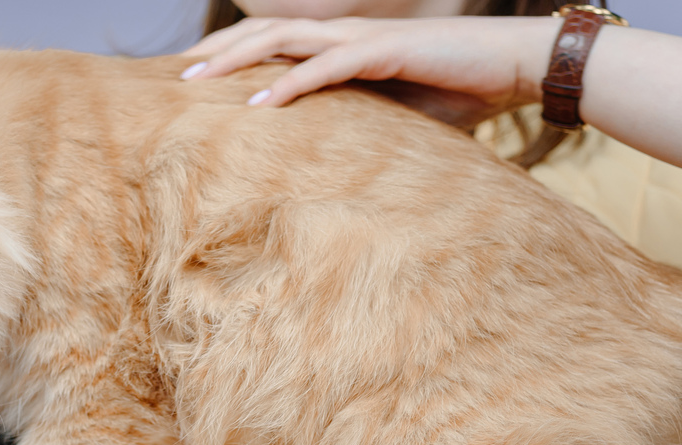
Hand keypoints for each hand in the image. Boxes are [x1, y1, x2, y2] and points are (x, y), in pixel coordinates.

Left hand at [181, 16, 560, 126]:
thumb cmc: (458, 93)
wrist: (516, 67)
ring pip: (282, 40)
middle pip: (263, 35)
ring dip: (235, 60)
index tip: (195, 87)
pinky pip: (327, 65)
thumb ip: (355, 125)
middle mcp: (344, 36)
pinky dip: (290, 81)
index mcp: (340, 48)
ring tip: (196, 83)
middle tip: (174, 79)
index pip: (273, 47)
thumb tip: (323, 160)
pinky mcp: (386, 50)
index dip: (231, 60)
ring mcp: (362, 39)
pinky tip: (259, 101)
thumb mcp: (394, 117)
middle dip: (216, 53)